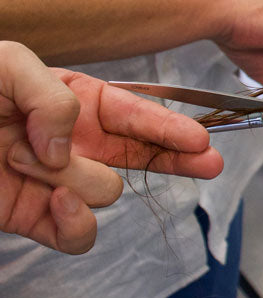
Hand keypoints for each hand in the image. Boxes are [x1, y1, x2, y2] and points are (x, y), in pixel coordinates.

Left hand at [0, 41, 223, 253]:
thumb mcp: (8, 63)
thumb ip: (55, 95)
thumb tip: (72, 147)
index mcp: (72, 99)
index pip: (134, 112)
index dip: (168, 126)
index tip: (200, 139)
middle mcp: (73, 142)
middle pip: (143, 155)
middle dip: (176, 158)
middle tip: (207, 164)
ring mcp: (56, 183)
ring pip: (106, 193)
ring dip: (79, 180)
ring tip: (36, 166)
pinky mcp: (34, 220)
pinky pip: (78, 234)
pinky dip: (73, 224)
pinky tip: (56, 204)